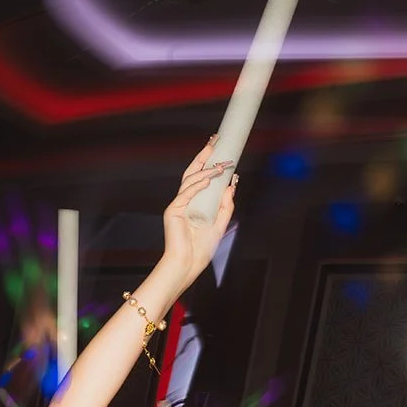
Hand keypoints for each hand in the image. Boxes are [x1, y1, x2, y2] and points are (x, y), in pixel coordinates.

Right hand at [160, 139, 237, 286]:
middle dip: (204, 156)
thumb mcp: (220, 224)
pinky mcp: (173, 211)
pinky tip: (209, 179)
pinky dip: (198, 185)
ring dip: (206, 170)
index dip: (210, 163)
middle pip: (193, 172)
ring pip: (191, 180)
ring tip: (220, 165)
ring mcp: (178, 204)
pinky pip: (186, 193)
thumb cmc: (200, 250)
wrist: (187, 264)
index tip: (221, 150)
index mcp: (194, 203)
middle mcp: (185, 200)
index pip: (201, 177)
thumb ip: (226, 206)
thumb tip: (232, 186)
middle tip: (215, 142)